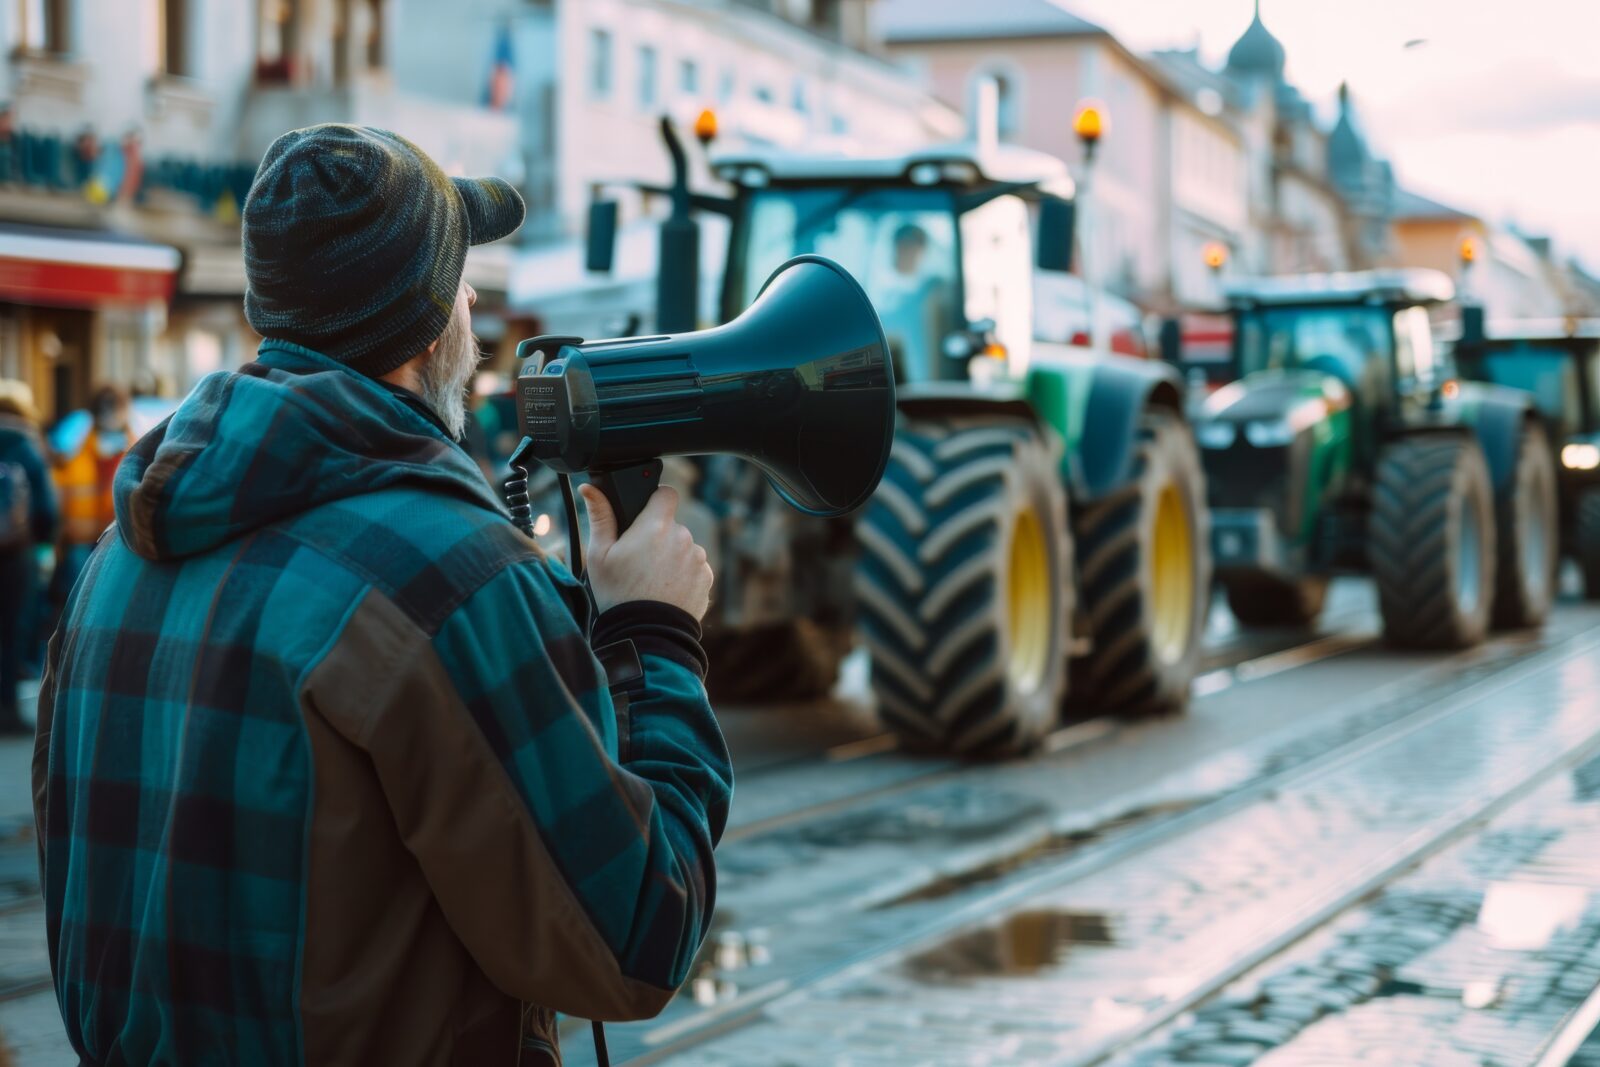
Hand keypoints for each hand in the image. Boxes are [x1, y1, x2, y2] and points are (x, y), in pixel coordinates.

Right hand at [579, 484, 713, 618]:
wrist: (645, 635)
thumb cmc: (618, 595)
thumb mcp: (599, 555)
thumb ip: (600, 517)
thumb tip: (590, 488)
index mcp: (655, 526)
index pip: (666, 493)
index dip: (655, 500)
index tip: (645, 513)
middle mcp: (682, 537)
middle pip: (671, 525)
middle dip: (658, 535)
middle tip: (639, 559)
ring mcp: (697, 558)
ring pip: (683, 546)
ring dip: (671, 556)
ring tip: (651, 579)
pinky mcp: (706, 577)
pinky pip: (694, 567)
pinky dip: (683, 574)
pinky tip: (665, 589)